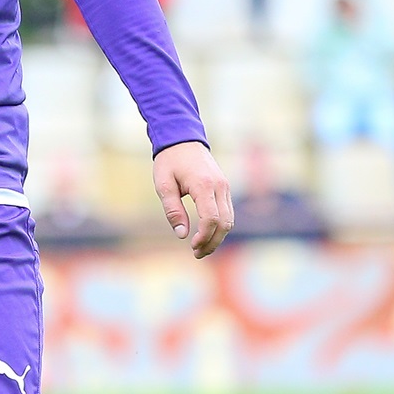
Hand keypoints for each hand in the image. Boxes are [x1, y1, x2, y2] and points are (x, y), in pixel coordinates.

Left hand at [153, 141, 233, 257]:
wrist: (182, 139)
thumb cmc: (169, 161)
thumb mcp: (163, 185)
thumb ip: (173, 210)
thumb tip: (181, 235)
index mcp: (204, 185)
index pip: (211, 219)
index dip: (204, 237)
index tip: (192, 246)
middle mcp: (219, 186)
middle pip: (225, 223)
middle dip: (212, 242)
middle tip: (197, 254)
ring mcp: (225, 186)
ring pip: (229, 219)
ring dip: (218, 237)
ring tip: (201, 248)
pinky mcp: (225, 187)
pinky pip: (228, 212)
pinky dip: (220, 226)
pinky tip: (207, 235)